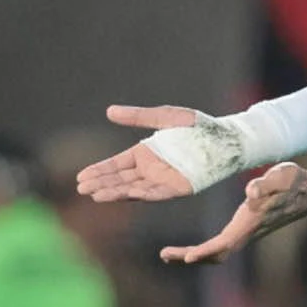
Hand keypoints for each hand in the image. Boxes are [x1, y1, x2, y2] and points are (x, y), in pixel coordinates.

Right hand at [75, 105, 202, 202]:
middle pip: (120, 179)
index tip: (81, 176)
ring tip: (95, 195)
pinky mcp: (178, 189)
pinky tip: (124, 194)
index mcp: (146, 153)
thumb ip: (137, 117)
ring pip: (134, 189)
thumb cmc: (198, 126)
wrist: (225, 137)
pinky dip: (139, 194)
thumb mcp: (164, 117)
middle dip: (101, 183)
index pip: (116, 165)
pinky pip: (155, 193)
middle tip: (81, 188)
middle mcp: (151, 170)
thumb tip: (109, 111)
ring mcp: (163, 180)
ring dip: (115, 192)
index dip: (100, 170)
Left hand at [160, 161, 306, 265]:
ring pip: (217, 254)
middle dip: (190, 257)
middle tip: (164, 255)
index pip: (226, 242)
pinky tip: (186, 250)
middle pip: (216, 255)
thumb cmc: (293, 181)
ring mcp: (246, 234)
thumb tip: (251, 193)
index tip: (187, 257)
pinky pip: (220, 247)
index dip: (207, 250)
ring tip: (167, 255)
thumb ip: (266, 184)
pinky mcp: (245, 231)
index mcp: (251, 222)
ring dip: (192, 257)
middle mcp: (247, 233)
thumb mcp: (282, 175)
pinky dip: (201, 251)